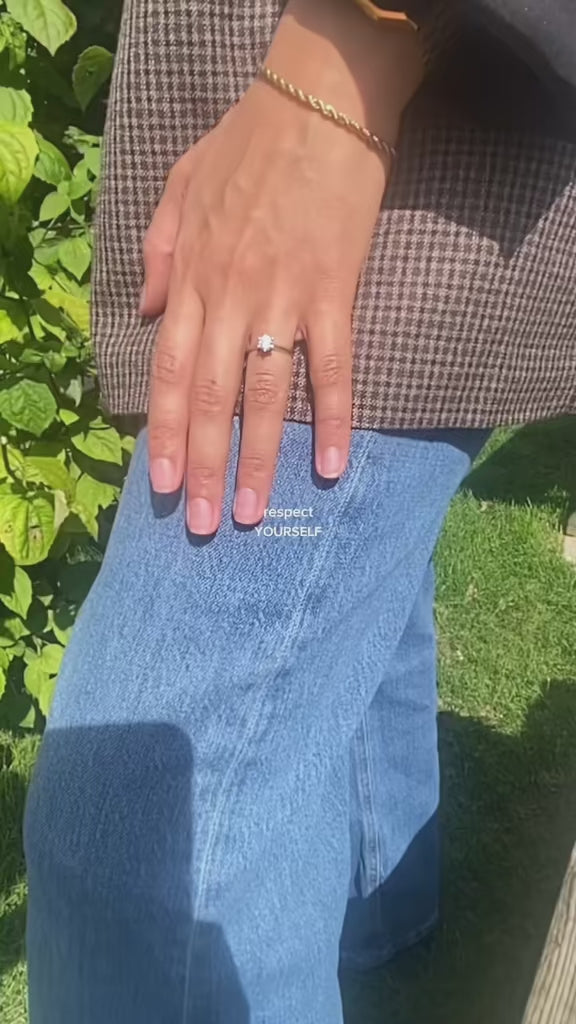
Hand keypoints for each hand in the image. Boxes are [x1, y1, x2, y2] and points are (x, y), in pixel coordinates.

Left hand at [141, 80, 388, 533]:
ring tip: (254, 512)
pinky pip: (332, 364)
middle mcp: (230, 297)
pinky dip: (334, 416)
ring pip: (264, 394)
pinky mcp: (332, 290)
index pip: (172, 372)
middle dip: (206, 465)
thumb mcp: (180, 185)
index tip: (164, 485)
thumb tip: (147, 312)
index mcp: (192, 277)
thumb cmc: (248, 141)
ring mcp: (282, 297)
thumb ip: (159, 252)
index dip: (167, 432)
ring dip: (259, 458)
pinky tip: (335, 465)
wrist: (319, 99)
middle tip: (205, 524)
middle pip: (213, 398)